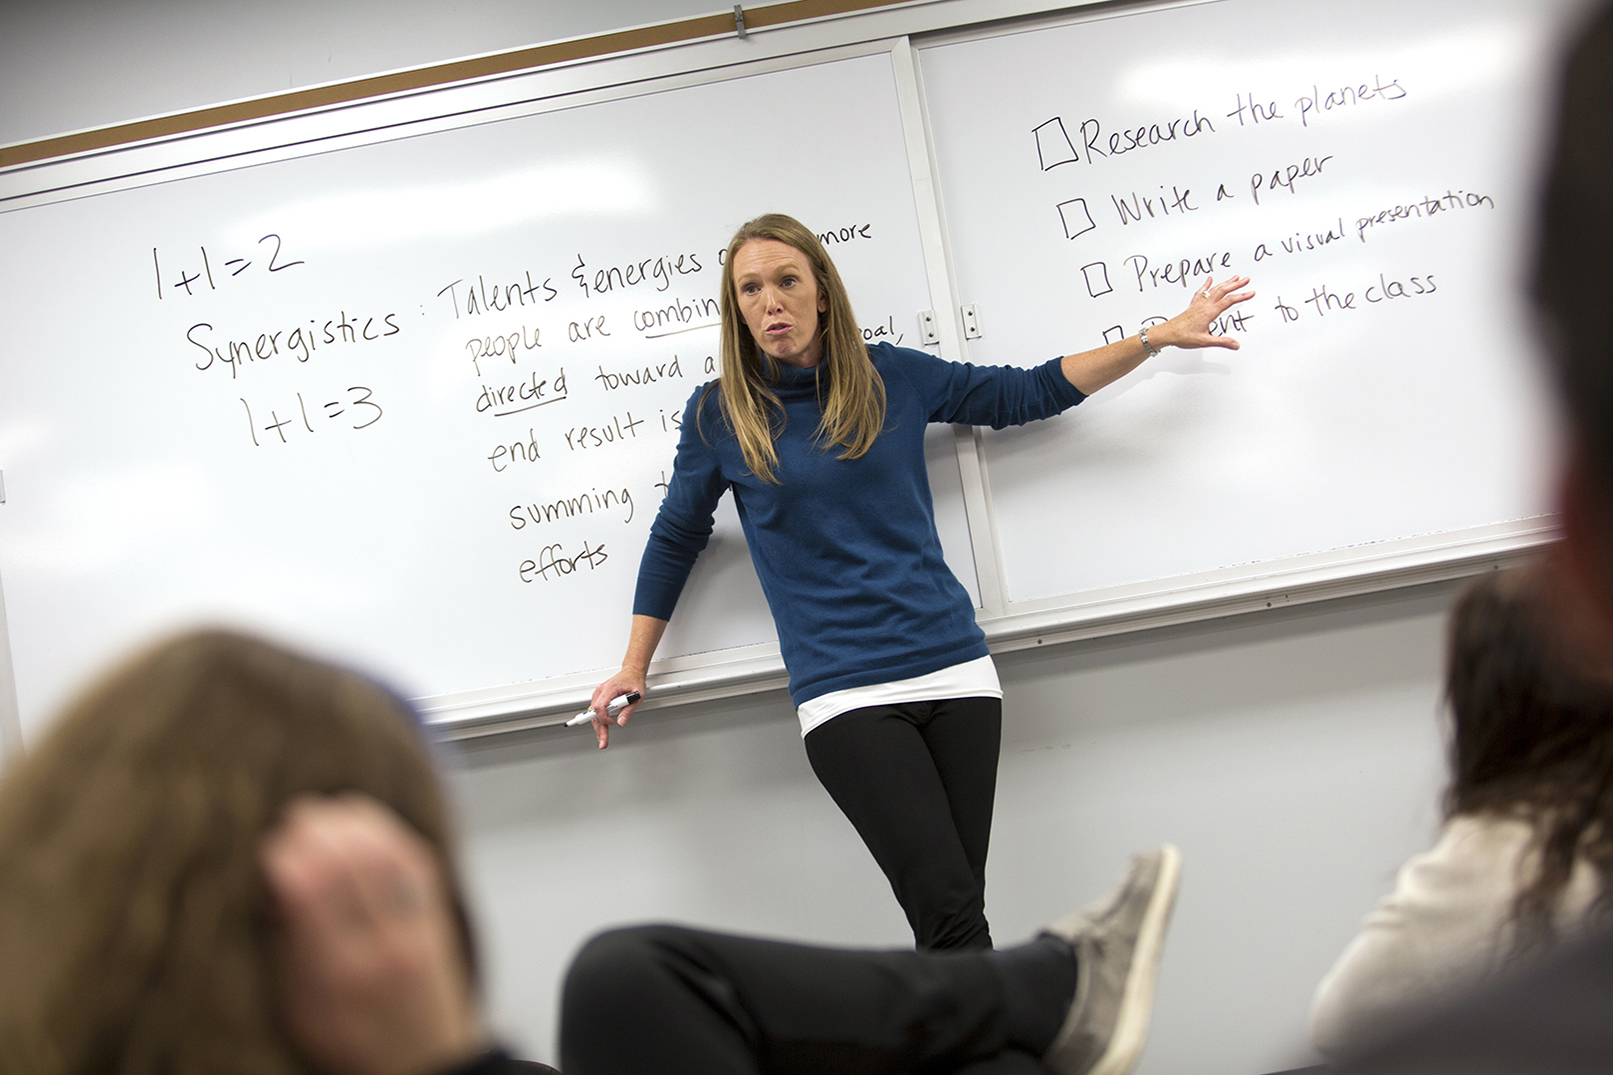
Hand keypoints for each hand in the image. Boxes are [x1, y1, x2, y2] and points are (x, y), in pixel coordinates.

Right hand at [260, 794, 484, 1074]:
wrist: (422, 1060)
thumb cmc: (350, 1040)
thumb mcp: (296, 1004)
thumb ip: (284, 944)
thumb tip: (270, 882)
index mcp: (336, 972)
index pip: (311, 890)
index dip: (284, 855)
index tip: (267, 848)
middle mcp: (381, 944)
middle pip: (351, 860)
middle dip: (316, 826)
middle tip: (292, 820)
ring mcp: (416, 926)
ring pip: (387, 850)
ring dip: (351, 820)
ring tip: (324, 814)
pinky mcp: (438, 914)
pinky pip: (415, 855)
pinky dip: (385, 829)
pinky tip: (362, 823)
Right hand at [588, 669, 646, 749]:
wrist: (632, 672)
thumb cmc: (634, 681)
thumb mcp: (637, 696)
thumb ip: (628, 710)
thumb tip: (621, 721)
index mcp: (610, 688)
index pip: (600, 705)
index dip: (604, 717)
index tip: (611, 723)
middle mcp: (601, 691)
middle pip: (594, 712)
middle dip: (599, 728)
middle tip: (603, 741)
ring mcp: (599, 694)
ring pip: (594, 713)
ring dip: (598, 727)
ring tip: (602, 739)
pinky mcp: (600, 697)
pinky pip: (596, 710)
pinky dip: (599, 721)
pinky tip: (601, 730)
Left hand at [1153, 275, 1254, 349]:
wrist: (1167, 333)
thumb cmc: (1183, 336)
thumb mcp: (1205, 341)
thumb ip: (1222, 342)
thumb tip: (1236, 345)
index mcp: (1209, 312)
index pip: (1229, 301)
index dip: (1242, 296)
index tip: (1252, 292)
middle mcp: (1204, 305)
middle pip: (1223, 290)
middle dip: (1236, 284)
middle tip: (1247, 279)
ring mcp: (1198, 304)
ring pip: (1214, 289)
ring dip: (1225, 282)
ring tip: (1235, 277)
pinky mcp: (1193, 305)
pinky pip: (1201, 291)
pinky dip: (1207, 284)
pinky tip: (1209, 279)